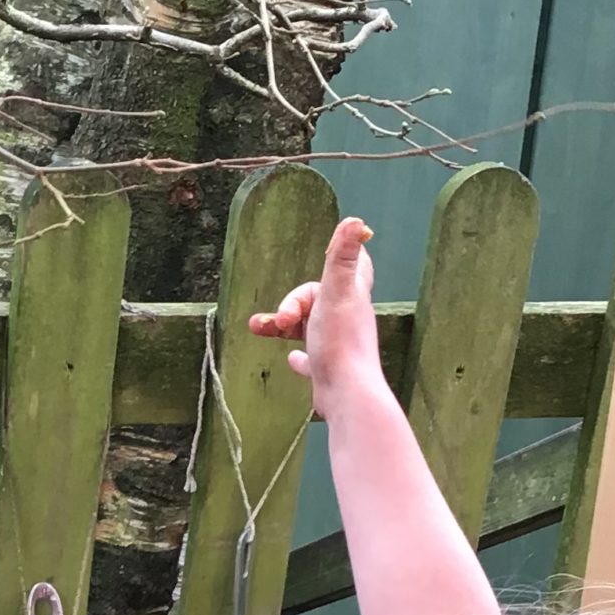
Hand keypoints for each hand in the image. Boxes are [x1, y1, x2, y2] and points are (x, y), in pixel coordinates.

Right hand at [249, 216, 383, 418]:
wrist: (346, 394)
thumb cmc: (340, 342)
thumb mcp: (335, 293)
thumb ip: (341, 257)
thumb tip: (355, 220)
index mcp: (353, 298)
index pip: (356, 267)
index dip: (349, 255)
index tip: (344, 246)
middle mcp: (349, 320)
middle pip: (319, 299)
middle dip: (293, 302)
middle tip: (280, 319)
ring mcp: (339, 347)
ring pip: (310, 328)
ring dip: (285, 326)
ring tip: (258, 329)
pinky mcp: (329, 372)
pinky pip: (312, 361)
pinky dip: (300, 358)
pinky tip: (292, 360)